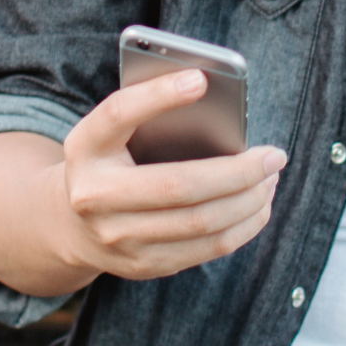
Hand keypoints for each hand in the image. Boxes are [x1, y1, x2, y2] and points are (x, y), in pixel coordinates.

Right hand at [53, 69, 286, 281]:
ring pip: (202, 222)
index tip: (201, 79)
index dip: (157, 96)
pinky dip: (244, 225)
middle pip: (179, 186)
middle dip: (239, 171)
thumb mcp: (111, 134)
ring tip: (271, 179)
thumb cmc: (110, 162)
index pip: (117, 115)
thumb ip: (148, 114)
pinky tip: (259, 205)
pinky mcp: (144, 265)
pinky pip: (208, 248)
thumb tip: (217, 104)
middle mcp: (94, 197)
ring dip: (250, 200)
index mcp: (85, 149)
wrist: (72, 225)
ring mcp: (118, 238)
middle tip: (274, 156)